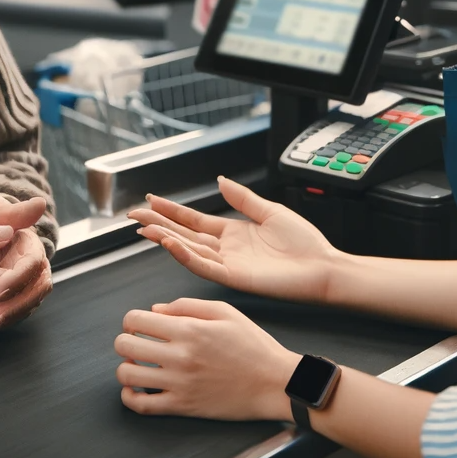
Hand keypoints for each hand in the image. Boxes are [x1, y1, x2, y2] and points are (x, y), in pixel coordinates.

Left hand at [0, 195, 52, 338]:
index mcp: (30, 248)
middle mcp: (29, 272)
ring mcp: (17, 289)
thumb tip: (40, 204)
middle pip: (33, 294)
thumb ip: (12, 212)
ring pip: (18, 311)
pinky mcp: (1, 302)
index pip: (32, 266)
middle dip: (14, 310)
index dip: (18, 280)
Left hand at [114, 297, 300, 420]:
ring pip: (127, 375)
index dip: (132, 320)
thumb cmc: (254, 346)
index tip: (140, 324)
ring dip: (127, 366)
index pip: (135, 320)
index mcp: (189, 330)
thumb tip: (155, 310)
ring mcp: (179, 384)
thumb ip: (186, 305)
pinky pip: (141, 405)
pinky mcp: (183, 407)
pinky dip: (129, 397)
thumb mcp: (225, 312)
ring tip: (138, 364)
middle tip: (138, 343)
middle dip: (126, 340)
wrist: (274, 384)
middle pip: (125, 345)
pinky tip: (136, 388)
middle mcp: (179, 357)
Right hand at [130, 177, 341, 303]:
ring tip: (144, 228)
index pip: (194, 221)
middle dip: (158, 224)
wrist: (323, 267)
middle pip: (183, 234)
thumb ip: (242, 198)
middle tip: (134, 215)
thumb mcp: (270, 211)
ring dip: (164, 238)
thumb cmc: (304, 243)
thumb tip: (221, 180)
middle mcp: (225, 249)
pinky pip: (204, 266)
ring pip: (188, 250)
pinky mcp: (234, 278)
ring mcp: (228, 264)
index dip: (172, 211)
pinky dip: (185, 256)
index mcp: (232, 233)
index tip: (151, 200)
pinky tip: (170, 244)